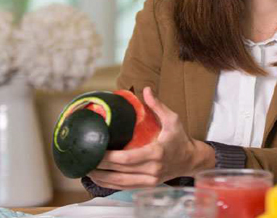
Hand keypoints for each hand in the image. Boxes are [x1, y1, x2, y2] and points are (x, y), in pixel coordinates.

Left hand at [87, 87, 215, 188]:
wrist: (191, 160)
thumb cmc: (181, 139)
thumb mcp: (173, 120)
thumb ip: (158, 105)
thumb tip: (145, 89)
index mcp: (157, 153)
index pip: (127, 159)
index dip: (108, 157)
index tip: (96, 150)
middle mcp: (152, 169)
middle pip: (119, 172)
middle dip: (99, 166)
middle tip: (84, 158)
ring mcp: (150, 180)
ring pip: (120, 183)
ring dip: (101, 178)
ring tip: (86, 169)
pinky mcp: (148, 185)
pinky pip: (125, 187)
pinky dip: (110, 184)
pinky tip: (99, 179)